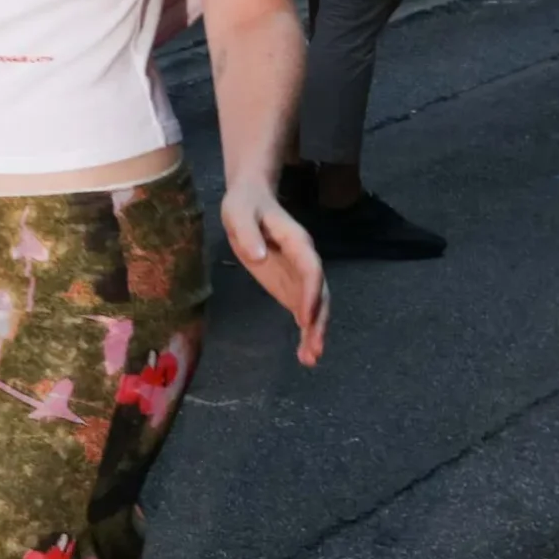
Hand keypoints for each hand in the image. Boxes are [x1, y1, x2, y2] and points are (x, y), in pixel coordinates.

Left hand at [220, 177, 328, 367]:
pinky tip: (304, 352)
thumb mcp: (238, 212)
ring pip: (316, 305)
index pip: (310, 268)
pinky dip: (306, 329)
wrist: (253, 199)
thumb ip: (247, 232)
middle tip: (314, 350)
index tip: (306, 318)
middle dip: (318, 321)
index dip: (311, 292)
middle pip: (319, 292)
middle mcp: (305, 260)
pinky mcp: (291, 285)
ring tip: (310, 358)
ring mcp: (300, 274)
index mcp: (296, 241)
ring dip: (315, 331)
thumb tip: (258, 256)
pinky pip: (303, 309)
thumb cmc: (244, 204)